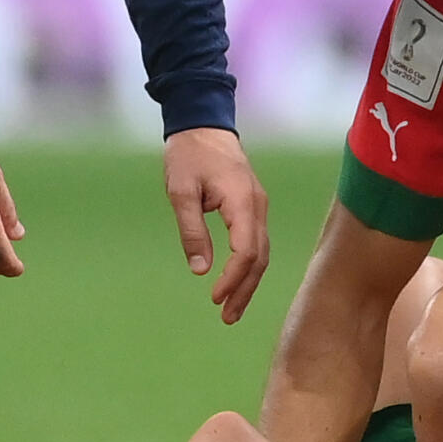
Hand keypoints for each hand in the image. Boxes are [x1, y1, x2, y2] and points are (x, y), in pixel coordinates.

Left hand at [163, 127, 269, 323]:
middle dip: (245, 290)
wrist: (203, 124)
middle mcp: (258, 206)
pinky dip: (248, 266)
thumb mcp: (180, 192)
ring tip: (232, 309)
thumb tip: (200, 270)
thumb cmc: (189, 155)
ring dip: (248, 282)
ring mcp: (259, 206)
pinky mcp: (253, 207)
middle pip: (260, 258)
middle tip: (227, 317)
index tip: (214, 297)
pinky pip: (257, 242)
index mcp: (242, 201)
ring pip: (261, 253)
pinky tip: (237, 282)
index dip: (233, 278)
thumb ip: (191, 230)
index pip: (246, 250)